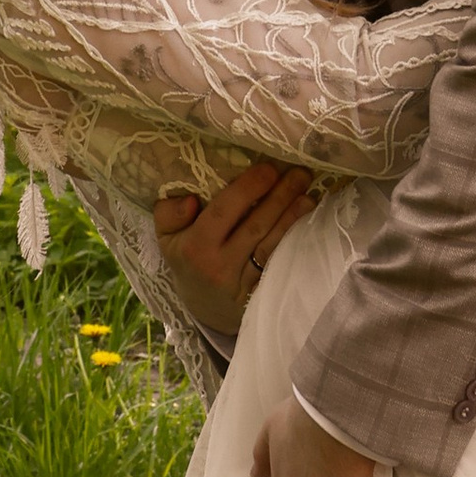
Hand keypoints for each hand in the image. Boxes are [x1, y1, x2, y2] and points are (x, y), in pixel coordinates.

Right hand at [153, 160, 318, 333]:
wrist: (204, 308)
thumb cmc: (187, 260)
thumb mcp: (167, 237)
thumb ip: (168, 213)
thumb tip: (190, 200)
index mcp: (195, 247)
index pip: (223, 212)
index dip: (248, 188)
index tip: (269, 168)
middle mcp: (220, 265)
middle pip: (256, 225)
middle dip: (281, 196)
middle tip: (300, 173)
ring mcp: (243, 282)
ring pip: (272, 244)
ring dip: (293, 217)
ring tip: (308, 194)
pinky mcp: (262, 293)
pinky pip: (280, 263)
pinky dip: (295, 241)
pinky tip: (307, 222)